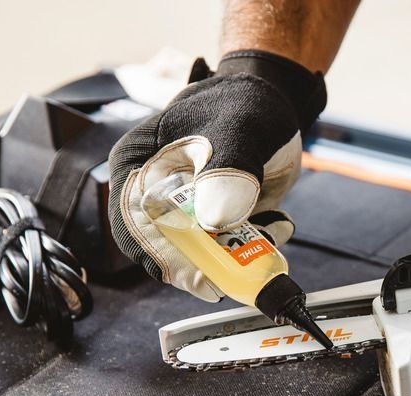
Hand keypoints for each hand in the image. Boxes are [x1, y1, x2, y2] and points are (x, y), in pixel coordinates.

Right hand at [108, 51, 325, 300]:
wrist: (276, 102)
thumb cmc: (245, 104)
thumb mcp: (238, 130)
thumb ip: (228, 170)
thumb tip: (217, 221)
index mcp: (138, 165)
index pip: (132, 222)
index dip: (159, 255)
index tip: (195, 277)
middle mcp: (156, 194)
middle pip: (167, 249)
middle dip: (207, 266)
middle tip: (239, 277)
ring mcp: (187, 213)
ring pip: (203, 257)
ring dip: (239, 258)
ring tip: (271, 230)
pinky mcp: (217, 224)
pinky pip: (231, 252)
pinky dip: (258, 246)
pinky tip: (279, 220)